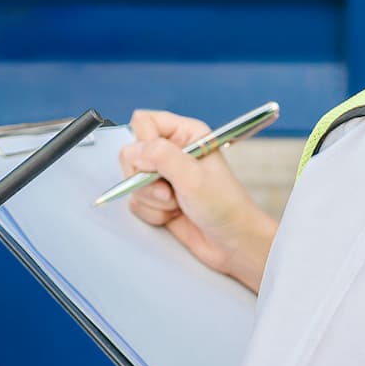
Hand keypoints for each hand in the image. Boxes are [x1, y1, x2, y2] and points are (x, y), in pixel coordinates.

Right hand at [120, 109, 277, 292]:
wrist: (232, 243)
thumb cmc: (225, 206)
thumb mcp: (193, 177)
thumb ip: (160, 157)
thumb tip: (132, 151)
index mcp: (186, 134)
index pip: (144, 122)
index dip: (144, 143)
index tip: (154, 163)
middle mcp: (173, 152)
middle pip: (132, 153)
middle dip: (147, 178)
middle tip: (169, 189)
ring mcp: (164, 176)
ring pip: (133, 181)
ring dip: (153, 199)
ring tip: (178, 204)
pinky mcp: (158, 199)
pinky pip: (136, 202)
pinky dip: (152, 213)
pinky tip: (174, 215)